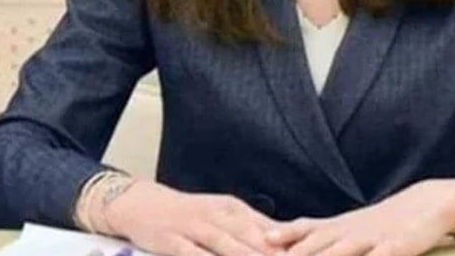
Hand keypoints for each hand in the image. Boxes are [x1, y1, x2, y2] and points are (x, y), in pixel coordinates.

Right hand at [104, 180, 282, 255]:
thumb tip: (285, 240)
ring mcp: (196, 228)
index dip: (290, 247)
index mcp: (234, 210)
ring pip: (227, 247)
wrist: (143, 204)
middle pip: (252, 240)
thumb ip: (252, 228)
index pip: (268, 230)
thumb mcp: (223, 215)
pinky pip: (194, 255)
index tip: (311, 254)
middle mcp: (218, 216)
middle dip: (273, 255)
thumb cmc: (189, 214)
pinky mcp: (173, 242)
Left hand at [265, 179, 454, 255]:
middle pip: (312, 249)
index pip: (297, 238)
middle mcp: (347, 234)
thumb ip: (309, 234)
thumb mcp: (342, 228)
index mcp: (333, 231)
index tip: (249, 249)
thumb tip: (270, 240)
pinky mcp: (397, 247)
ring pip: (341, 253)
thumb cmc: (381, 224)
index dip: (276, 245)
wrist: (427, 204)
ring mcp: (372, 240)